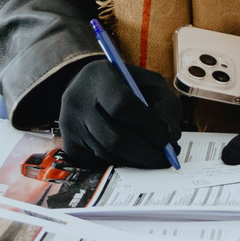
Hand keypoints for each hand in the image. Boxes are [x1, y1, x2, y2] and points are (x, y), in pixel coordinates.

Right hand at [57, 58, 184, 169]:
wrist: (88, 88)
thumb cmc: (126, 86)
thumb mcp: (150, 84)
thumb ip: (166, 106)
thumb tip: (170, 137)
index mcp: (98, 77)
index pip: (122, 106)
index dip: (149, 126)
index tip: (168, 137)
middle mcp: (77, 101)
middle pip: (114, 139)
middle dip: (147, 153)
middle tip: (167, 159)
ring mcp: (69, 126)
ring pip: (109, 155)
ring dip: (137, 161)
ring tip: (154, 156)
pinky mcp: (69, 146)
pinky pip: (100, 164)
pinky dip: (121, 162)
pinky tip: (131, 154)